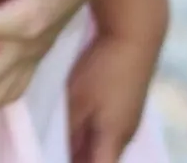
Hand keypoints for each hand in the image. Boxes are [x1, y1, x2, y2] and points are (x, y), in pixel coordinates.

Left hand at [67, 28, 161, 162]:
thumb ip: (68, 130)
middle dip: (75, 158)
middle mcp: (124, 137)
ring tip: (58, 141)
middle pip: (98, 160)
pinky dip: (89, 133)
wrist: (134, 35)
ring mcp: (127, 121)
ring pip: (102, 146)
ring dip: (82, 148)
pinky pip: (106, 131)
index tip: (56, 160)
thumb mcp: (77, 99)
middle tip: (51, 149)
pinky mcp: (126, 107)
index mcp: (113, 141)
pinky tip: (74, 122)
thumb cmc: (104, 68)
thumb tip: (57, 150)